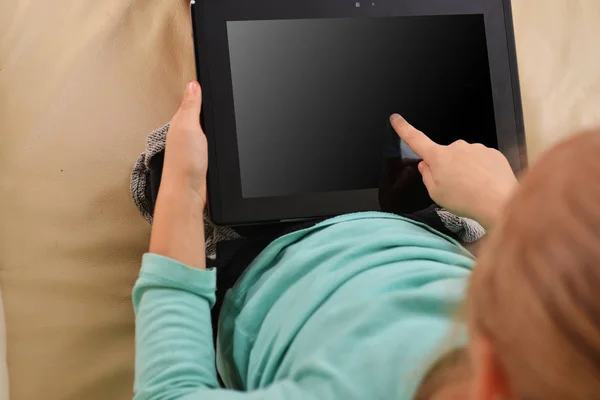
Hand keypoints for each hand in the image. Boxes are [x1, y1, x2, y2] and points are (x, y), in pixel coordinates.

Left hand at [161, 81, 207, 204]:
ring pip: (205, 129)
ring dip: (210, 123)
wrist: (188, 193)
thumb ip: (191, 106)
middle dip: (206, 105)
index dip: (200, 91)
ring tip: (214, 111)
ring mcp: (194, 147)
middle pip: (200, 114)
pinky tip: (218, 139)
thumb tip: (193, 84)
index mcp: (181, 122)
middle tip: (211, 92)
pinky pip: (211, 143)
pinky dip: (215, 139)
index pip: (192, 100)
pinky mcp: (203, 159)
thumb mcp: (188, 127)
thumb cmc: (184, 164)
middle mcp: (186, 133)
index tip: (206, 81)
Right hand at [389, 114, 516, 228]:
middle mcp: (457, 147)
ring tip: (472, 190)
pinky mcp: (492, 153)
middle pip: (445, 156)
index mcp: (438, 157)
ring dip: (466, 171)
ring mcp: (476, 148)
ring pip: (464, 159)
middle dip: (447, 168)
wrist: (499, 202)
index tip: (396, 119)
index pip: (416, 139)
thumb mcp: (436, 193)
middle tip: (454, 188)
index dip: (403, 129)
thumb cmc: (466, 200)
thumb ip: (427, 176)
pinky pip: (481, 161)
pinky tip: (484, 186)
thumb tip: (426, 165)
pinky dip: (481, 172)